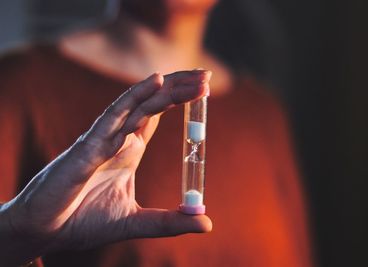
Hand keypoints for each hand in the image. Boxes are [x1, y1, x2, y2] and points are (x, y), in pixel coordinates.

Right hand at [0, 70, 211, 265]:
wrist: (46, 231)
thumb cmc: (84, 221)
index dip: (179, 99)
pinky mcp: (85, 150)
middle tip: (204, 76)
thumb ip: (170, 221)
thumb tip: (207, 223)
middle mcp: (118, 139)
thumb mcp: (136, 221)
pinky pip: (109, 122)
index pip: (157, 114)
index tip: (204, 88)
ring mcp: (102, 140)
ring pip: (134, 107)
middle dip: (178, 88)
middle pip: (151, 104)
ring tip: (186, 78)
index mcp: (129, 149)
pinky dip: (130, 104)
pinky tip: (154, 86)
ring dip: (160, 91)